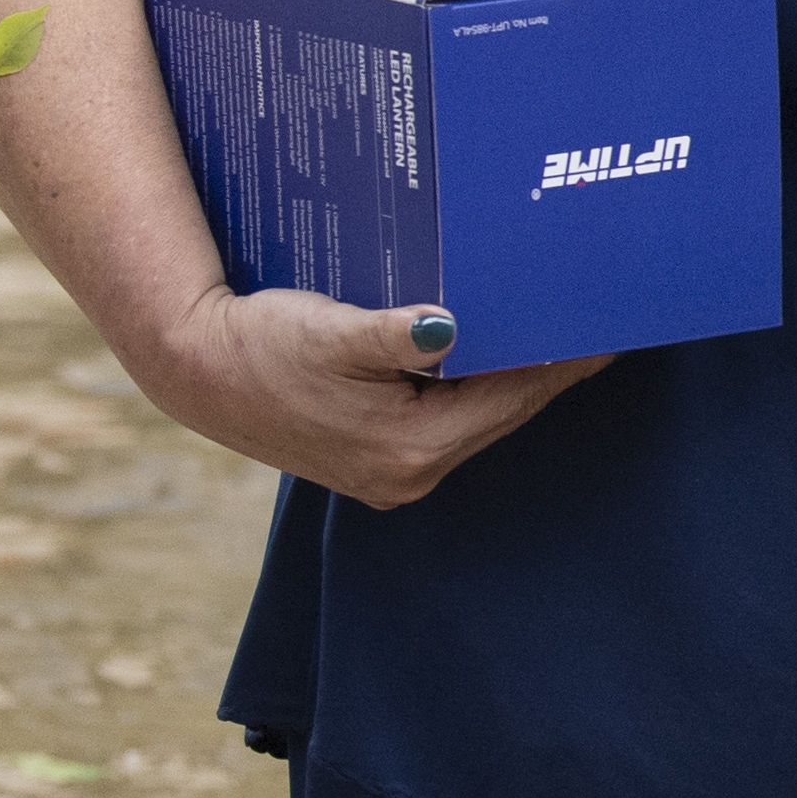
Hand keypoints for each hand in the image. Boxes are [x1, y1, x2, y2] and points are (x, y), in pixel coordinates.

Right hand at [141, 293, 608, 510]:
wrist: (191, 368)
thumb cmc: (259, 345)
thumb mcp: (330, 332)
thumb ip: (395, 335)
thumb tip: (449, 328)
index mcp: (409, 450)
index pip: (511, 399)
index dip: (560, 362)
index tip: (605, 331)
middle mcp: (407, 473)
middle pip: (500, 412)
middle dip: (544, 369)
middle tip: (591, 324)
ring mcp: (391, 472)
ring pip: (476, 417)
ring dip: (509, 378)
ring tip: (553, 335)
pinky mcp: (375, 458)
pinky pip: (446, 419)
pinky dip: (472, 388)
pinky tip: (490, 356)